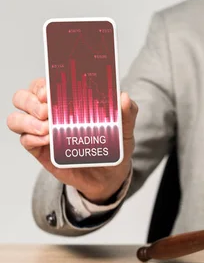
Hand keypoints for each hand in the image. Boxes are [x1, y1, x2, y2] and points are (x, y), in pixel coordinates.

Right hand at [6, 78, 137, 202]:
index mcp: (66, 101)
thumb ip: (127, 113)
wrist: (110, 176)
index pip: (44, 85)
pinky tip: (48, 141)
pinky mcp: (41, 151)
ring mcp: (43, 132)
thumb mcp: (125, 130)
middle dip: (30, 101)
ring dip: (28, 121)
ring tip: (48, 129)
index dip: (41, 85)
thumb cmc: (114, 147)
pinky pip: (25, 140)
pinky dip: (33, 138)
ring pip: (17, 119)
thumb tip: (124, 97)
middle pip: (23, 97)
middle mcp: (50, 114)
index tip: (50, 91)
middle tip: (48, 110)